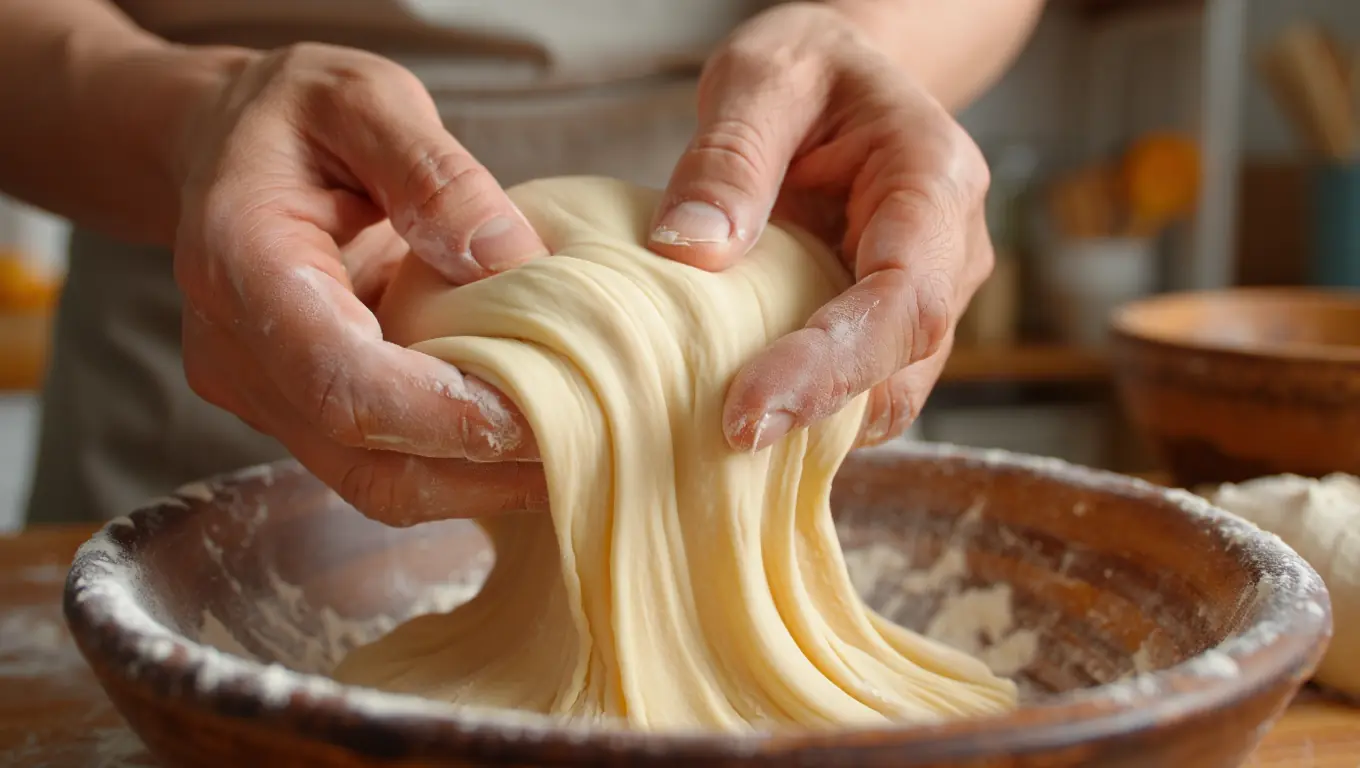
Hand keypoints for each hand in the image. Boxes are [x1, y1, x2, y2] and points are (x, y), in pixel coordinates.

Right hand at [172, 44, 548, 523]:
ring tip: (574, 449)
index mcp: (243, 264)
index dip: (444, 416)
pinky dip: (459, 463)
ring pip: (377, 483)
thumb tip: (514, 261)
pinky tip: (525, 437)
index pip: (340, 381)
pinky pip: (381, 464)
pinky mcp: (297, 414)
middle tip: (587, 443)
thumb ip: (436, 174)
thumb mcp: (368, 100)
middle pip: (364, 459)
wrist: (222, 146)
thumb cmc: (294, 115)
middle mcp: (238, 353)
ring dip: (479, 481)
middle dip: (480, 467)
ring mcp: (264, 395)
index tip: (542, 414)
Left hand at [649, 3, 993, 451]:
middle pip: (907, 364)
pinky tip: (744, 414)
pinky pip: (861, 385)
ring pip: (889, 390)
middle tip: (722, 442)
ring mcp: (929, 294)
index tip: (749, 412)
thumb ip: (729, 157)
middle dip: (821, 415)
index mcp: (933, 180)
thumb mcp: (761, 77)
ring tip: (723, 440)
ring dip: (815, 426)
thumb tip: (691, 251)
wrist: (846, 74)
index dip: (834, 366)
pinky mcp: (889, 323)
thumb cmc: (811, 68)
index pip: (905, 298)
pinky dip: (809, 411)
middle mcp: (951, 250)